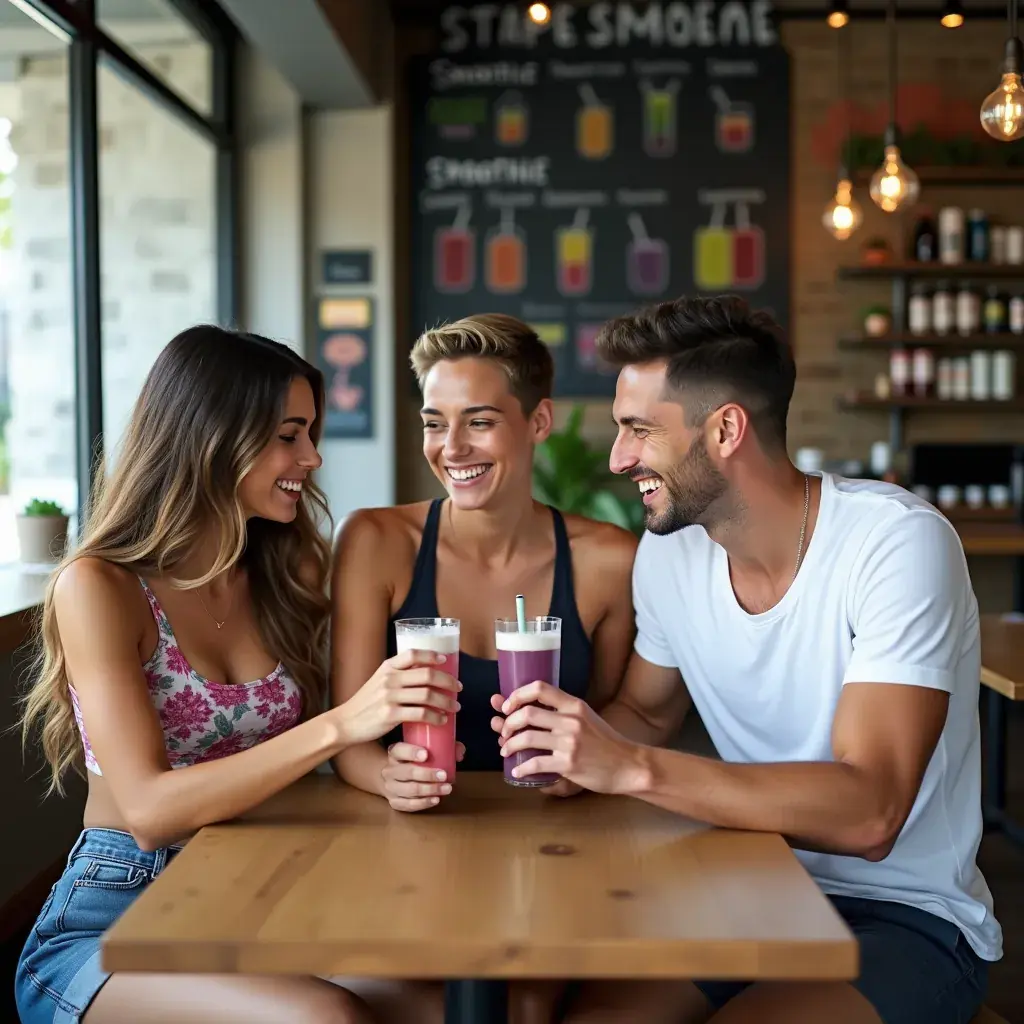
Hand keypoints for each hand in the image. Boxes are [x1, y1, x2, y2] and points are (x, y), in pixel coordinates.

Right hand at [336, 649, 460, 746]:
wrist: (346, 722)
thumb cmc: (366, 703)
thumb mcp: (378, 681)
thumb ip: (397, 675)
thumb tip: (424, 673)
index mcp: (387, 667)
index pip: (413, 654)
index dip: (432, 655)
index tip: (446, 661)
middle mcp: (389, 679)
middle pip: (427, 674)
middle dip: (448, 681)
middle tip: (458, 688)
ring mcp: (389, 696)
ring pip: (427, 694)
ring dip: (446, 701)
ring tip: (454, 707)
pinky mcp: (390, 715)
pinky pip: (420, 714)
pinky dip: (435, 717)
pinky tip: (441, 720)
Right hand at [381, 741, 465, 811]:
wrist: (393, 778)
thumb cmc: (414, 761)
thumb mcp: (424, 749)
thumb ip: (444, 747)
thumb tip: (459, 754)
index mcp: (395, 753)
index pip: (399, 750)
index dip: (411, 752)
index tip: (426, 755)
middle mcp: (389, 770)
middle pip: (407, 772)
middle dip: (427, 774)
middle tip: (444, 775)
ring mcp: (390, 788)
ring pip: (410, 790)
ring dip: (430, 790)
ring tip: (446, 788)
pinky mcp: (394, 802)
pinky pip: (408, 805)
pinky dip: (423, 803)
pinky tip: (435, 799)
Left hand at [491, 681, 641, 794]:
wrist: (628, 765)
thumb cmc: (605, 742)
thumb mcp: (586, 717)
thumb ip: (563, 712)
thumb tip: (531, 710)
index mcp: (574, 705)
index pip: (539, 688)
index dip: (517, 694)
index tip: (507, 706)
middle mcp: (570, 720)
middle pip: (527, 713)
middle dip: (508, 723)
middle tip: (503, 732)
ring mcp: (569, 742)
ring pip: (526, 738)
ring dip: (509, 745)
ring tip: (505, 751)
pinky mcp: (569, 764)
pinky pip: (535, 764)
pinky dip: (521, 769)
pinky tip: (517, 772)